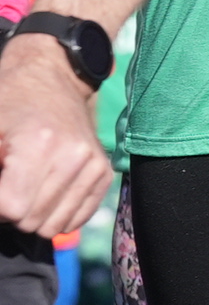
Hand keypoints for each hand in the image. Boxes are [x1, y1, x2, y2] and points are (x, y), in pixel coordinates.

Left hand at [0, 38, 111, 238]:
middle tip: (8, 184)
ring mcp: (94, 166)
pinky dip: (56, 215)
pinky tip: (45, 193)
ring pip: (54, 226)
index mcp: (40, 144)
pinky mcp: (104, 174)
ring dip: (33, 214)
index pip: (12, 207)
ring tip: (26, 187)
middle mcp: (74, 157)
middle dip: (11, 210)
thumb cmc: (10, 102)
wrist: (53, 78)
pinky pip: (76, 219)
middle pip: (32, 220)